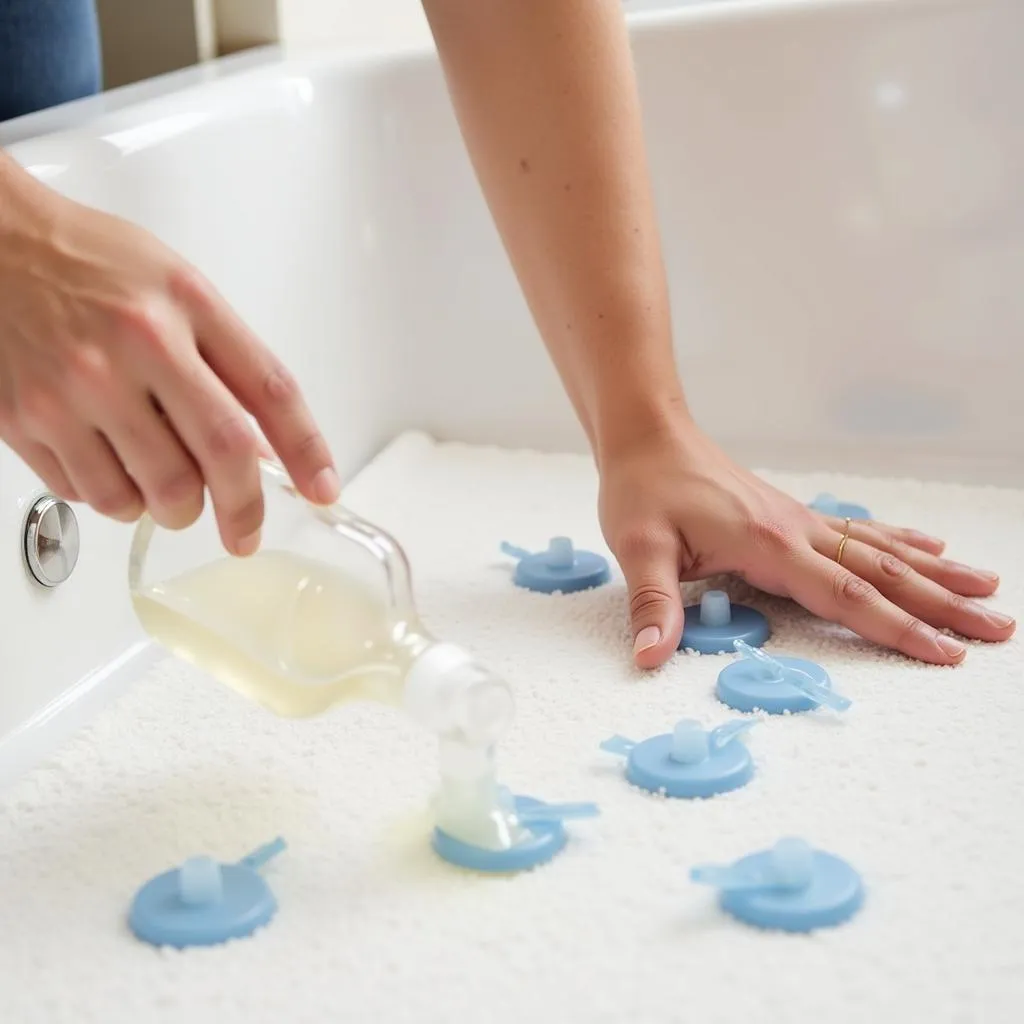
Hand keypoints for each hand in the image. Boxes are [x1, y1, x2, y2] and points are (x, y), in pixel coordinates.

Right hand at [0, 173, 338, 554]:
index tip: (323, 489)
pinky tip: (111, 460)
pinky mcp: (26, 420)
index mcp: (186, 306)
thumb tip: (263, 446)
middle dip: (242, 509)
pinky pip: (92, 496)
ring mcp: (77, 388)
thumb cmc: (90, 262)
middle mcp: (136, 347)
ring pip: (154, 494)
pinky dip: (114, 497)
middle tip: (243, 530)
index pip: (271, 390)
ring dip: (173, 507)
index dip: (307, 450)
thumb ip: (226, 360)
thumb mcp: (177, 288)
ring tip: (167, 482)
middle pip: (220, 457)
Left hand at [598, 423, 1015, 667]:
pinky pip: (860, 531)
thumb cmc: (644, 488)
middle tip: (998, 629)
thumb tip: (650, 656)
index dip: (897, 629)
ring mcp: (799, 520)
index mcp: (768, 544)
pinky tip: (930, 546)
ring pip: (882, 550)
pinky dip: (900, 541)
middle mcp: (796, 530)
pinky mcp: (791, 515)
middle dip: (941, 606)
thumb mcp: (638, 546)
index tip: (944, 654)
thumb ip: (653, 602)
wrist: (650, 436)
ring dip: (935, 573)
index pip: (846, 595)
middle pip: (883, 574)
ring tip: (987, 590)